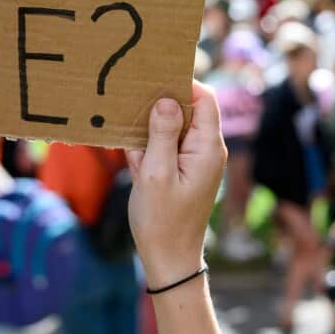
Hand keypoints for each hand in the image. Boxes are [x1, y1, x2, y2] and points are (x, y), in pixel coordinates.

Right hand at [126, 81, 226, 288]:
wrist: (168, 259)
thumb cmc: (162, 220)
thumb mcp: (156, 173)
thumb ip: (162, 133)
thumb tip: (167, 100)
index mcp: (207, 147)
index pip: (204, 98)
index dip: (182, 82)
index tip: (153, 74)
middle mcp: (205, 149)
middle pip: (188, 107)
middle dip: (160, 101)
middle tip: (131, 94)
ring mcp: (193, 159)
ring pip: (172, 125)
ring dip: (150, 124)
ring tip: (127, 123)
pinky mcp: (179, 169)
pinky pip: (164, 144)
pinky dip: (147, 143)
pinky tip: (131, 151)